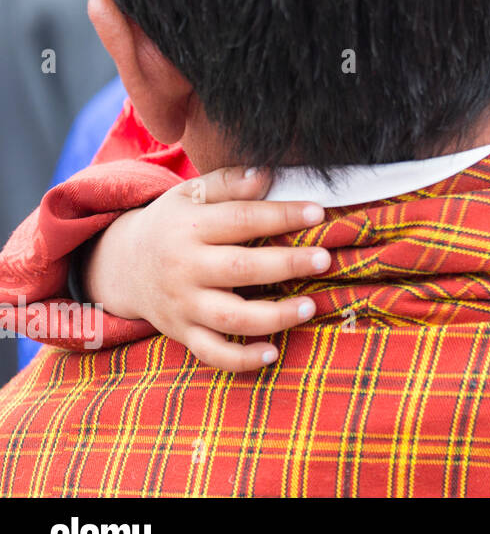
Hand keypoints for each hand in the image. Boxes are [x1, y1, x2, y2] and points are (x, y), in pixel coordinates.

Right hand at [82, 166, 332, 371]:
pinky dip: (241, 360)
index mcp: (189, 227)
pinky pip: (212, 353)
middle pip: (240, 269)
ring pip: (230, 318)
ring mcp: (183, 305)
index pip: (241, 219)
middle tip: (324, 259)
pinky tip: (272, 353)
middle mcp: (184, 268)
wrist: (122, 265)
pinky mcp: (183, 333)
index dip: (281, 216)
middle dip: (286, 265)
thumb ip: (229, 182)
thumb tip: (267, 174)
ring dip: (273, 316)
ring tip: (311, 306)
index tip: (318, 213)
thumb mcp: (191, 193)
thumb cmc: (173, 223)